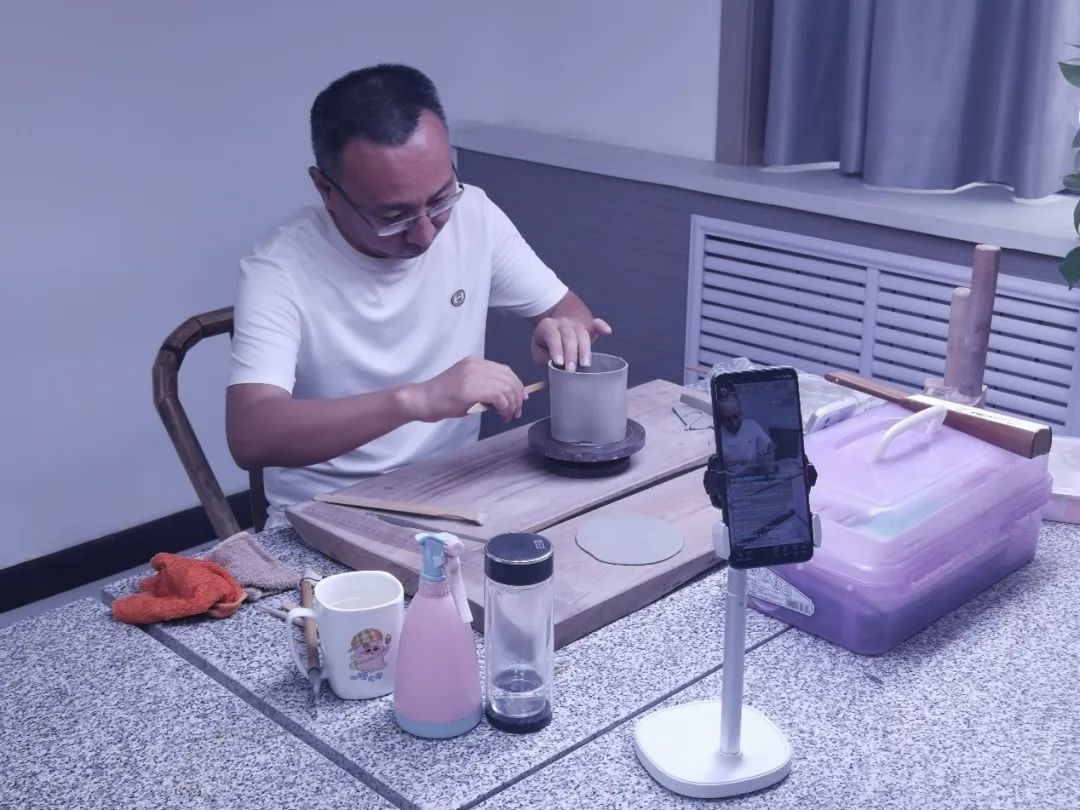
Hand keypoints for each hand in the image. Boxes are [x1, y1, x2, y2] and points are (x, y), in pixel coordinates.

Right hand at [409, 356, 525, 421]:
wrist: (423, 400)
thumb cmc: (442, 398)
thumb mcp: (467, 387)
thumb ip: (486, 388)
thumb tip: (507, 399)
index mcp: (475, 362)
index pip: (506, 371)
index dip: (517, 385)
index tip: (521, 399)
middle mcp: (477, 365)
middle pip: (509, 378)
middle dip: (517, 397)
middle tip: (516, 412)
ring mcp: (474, 375)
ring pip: (506, 388)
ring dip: (512, 405)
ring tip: (508, 416)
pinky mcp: (471, 388)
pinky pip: (499, 396)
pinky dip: (505, 408)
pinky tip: (501, 415)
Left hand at [531, 316, 611, 371]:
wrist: (557, 328)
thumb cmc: (547, 345)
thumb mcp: (539, 351)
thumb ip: (545, 358)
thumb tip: (556, 365)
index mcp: (547, 326)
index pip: (552, 336)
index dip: (556, 349)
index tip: (559, 363)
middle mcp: (562, 323)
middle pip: (569, 336)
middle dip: (571, 354)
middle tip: (571, 370)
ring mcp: (576, 324)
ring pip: (582, 334)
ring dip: (585, 350)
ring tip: (585, 364)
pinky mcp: (588, 327)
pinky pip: (595, 325)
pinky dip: (601, 326)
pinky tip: (607, 331)